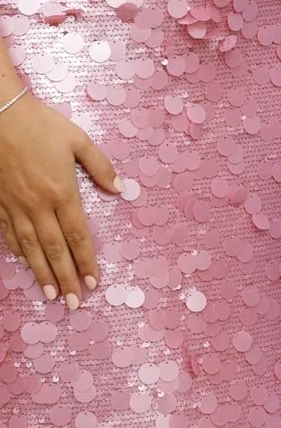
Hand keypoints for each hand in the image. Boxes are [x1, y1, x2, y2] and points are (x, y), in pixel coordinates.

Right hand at [0, 86, 119, 302]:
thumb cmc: (40, 124)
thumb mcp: (77, 140)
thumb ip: (100, 166)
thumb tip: (121, 189)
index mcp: (62, 191)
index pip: (78, 235)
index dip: (86, 261)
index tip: (94, 283)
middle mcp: (38, 205)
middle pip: (54, 250)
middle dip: (66, 278)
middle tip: (74, 303)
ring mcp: (15, 206)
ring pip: (30, 248)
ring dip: (41, 273)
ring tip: (51, 295)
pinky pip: (9, 234)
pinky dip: (18, 252)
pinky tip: (25, 264)